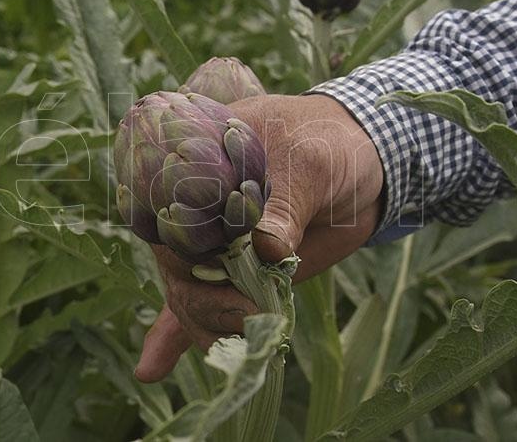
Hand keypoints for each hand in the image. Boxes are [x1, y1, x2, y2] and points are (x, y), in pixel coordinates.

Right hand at [134, 93, 383, 381]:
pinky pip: (197, 305)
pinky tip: (151, 370)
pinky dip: (173, 339)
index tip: (220, 271)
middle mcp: (196, 213)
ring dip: (210, 324)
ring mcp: (215, 248)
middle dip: (205, 298)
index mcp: (197, 168)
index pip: (167, 214)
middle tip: (251, 312)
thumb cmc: (330, 144)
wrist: (365, 162)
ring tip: (246, 336)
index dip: (184, 248)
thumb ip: (288, 203)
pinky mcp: (236, 276)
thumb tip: (268, 247)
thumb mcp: (312, 163)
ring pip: (189, 294)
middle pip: (176, 265)